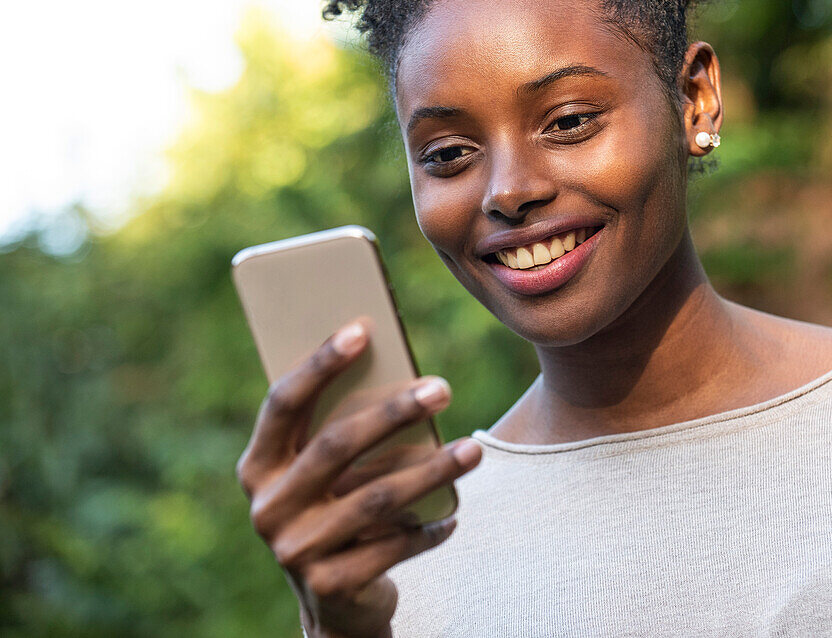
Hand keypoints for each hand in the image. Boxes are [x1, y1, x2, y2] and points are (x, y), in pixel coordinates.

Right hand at [235, 318, 481, 637]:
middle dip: (394, 412)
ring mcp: (294, 551)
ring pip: (376, 498)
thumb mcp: (327, 476)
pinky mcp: (331, 586)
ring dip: (432, 471)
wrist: (336, 602)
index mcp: (257, 467)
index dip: (320, 364)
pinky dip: (429, 529)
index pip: (284, 403)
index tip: (363, 328)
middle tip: (443, 387)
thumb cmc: (338, 511)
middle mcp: (267, 508)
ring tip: (474, 450)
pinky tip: (453, 515)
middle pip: (335, 446)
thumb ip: (340, 431)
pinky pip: (394, 546)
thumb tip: (400, 373)